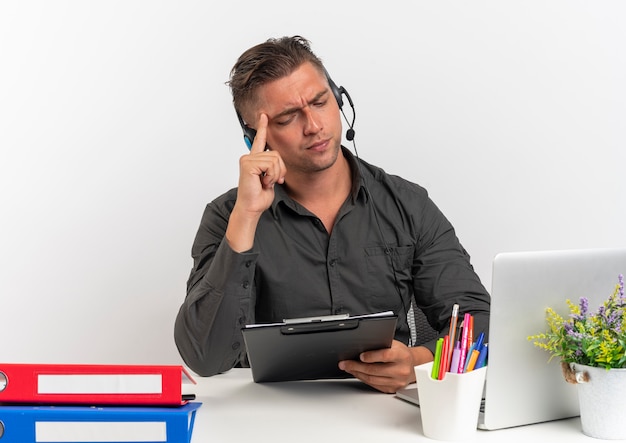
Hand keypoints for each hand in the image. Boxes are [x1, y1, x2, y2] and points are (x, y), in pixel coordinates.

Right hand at [226, 113, 285, 251]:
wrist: (252, 207)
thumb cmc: (258, 196)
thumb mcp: (270, 179)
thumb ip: (273, 168)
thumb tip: (277, 164)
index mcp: (254, 160)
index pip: (259, 140)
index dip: (262, 127)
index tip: (264, 116)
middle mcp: (249, 157)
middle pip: (276, 154)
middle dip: (279, 170)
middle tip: (271, 181)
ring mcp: (247, 160)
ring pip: (274, 159)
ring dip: (275, 174)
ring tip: (265, 182)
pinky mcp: (248, 164)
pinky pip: (269, 164)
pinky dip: (271, 176)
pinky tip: (263, 182)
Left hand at [338, 340, 432, 393]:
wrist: (414, 366)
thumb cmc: (402, 353)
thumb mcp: (394, 344)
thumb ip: (381, 345)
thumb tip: (361, 345)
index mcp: (402, 356)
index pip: (385, 356)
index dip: (371, 356)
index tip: (360, 356)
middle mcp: (401, 370)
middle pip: (375, 370)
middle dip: (356, 366)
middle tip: (345, 363)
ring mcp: (397, 381)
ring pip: (372, 379)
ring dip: (357, 374)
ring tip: (348, 368)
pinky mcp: (392, 389)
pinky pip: (374, 385)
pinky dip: (363, 379)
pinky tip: (357, 374)